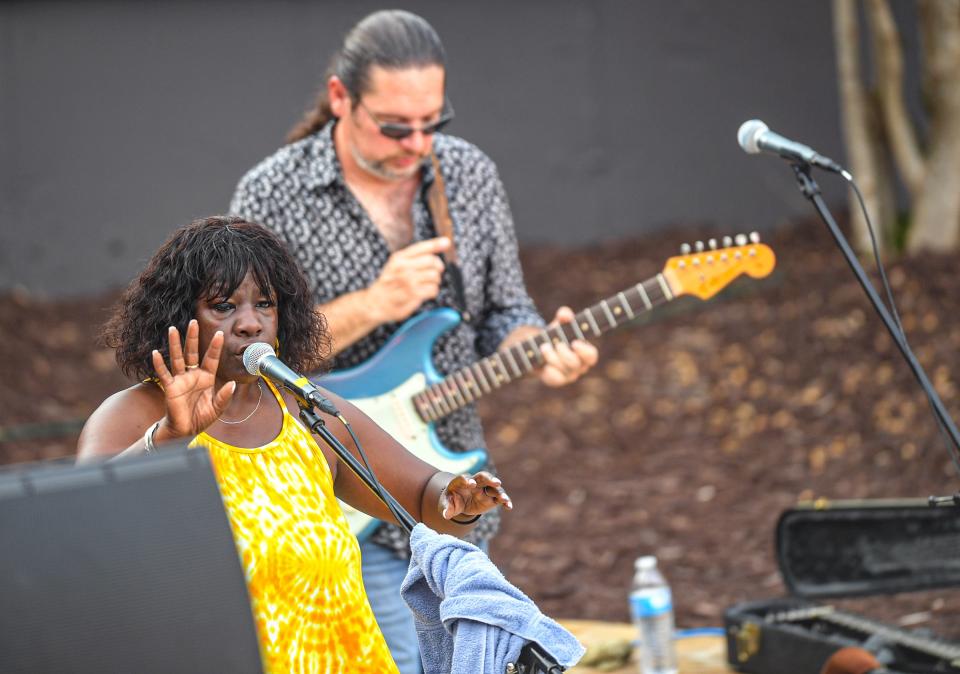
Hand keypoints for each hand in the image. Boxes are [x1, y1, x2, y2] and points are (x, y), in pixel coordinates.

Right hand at [151, 319, 235, 441]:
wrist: (185, 431)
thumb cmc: (201, 418)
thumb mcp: (217, 408)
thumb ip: (224, 396)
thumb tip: (232, 384)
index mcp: (206, 378)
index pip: (211, 358)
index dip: (215, 346)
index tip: (220, 333)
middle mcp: (193, 375)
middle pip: (192, 352)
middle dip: (193, 337)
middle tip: (193, 321)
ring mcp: (180, 380)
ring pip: (177, 358)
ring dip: (175, 344)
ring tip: (172, 329)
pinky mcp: (170, 387)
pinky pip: (164, 374)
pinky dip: (159, 364)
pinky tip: (155, 353)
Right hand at [366, 237, 450, 323]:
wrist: (376, 303)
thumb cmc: (391, 282)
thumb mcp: (397, 264)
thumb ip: (417, 254)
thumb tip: (446, 242)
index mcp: (399, 258)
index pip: (421, 247)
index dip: (436, 244)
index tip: (447, 242)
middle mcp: (402, 268)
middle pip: (432, 261)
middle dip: (437, 267)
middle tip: (434, 272)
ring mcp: (407, 282)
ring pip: (435, 276)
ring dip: (435, 281)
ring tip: (426, 284)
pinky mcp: (413, 295)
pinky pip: (433, 289)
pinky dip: (433, 292)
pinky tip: (425, 293)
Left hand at [440, 471, 512, 519]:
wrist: (458, 501)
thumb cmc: (451, 501)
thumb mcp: (446, 504)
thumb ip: (446, 508)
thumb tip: (446, 514)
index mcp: (461, 482)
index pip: (464, 478)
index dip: (467, 480)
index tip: (472, 484)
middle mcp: (475, 482)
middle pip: (483, 477)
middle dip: (489, 479)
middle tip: (496, 482)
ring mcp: (484, 489)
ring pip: (493, 488)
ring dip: (500, 492)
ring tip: (504, 499)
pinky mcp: (491, 497)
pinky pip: (499, 498)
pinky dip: (505, 501)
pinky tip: (509, 507)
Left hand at [538, 306, 598, 386]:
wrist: (538, 348)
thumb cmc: (555, 334)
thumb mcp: (559, 323)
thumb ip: (564, 316)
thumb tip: (565, 315)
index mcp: (584, 353)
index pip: (591, 356)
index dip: (584, 352)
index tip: (574, 343)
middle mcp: (579, 366)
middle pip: (575, 364)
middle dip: (563, 353)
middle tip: (556, 344)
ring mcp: (568, 375)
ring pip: (564, 371)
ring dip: (552, 358)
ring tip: (544, 347)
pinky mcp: (556, 380)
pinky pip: (555, 380)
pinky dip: (549, 371)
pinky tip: (543, 364)